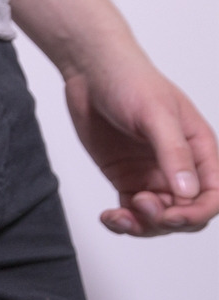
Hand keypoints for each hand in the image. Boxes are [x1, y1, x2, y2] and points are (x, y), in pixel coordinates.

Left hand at [64, 58, 218, 236]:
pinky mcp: (126, 179)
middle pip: (187, 213)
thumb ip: (173, 153)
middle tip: (139, 205)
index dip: (196, 213)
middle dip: (166, 221)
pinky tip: (108, 217)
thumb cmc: (130, 83)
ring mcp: (153, 175)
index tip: (169, 215)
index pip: (214, 195)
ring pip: (158, 219)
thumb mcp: (155, 115)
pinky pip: (131, 212)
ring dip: (141, 226)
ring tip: (118, 214)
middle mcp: (180, 167)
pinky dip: (122, 222)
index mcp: (200, 149)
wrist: (92, 73)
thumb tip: (188, 192)